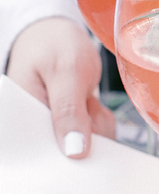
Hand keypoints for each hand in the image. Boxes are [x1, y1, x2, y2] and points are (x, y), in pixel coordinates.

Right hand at [6, 17, 115, 157]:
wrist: (59, 35)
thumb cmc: (53, 45)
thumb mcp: (65, 71)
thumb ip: (68, 110)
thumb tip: (75, 151)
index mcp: (20, 119)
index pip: (42, 154)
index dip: (67, 158)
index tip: (85, 147)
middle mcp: (35, 130)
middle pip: (68, 157)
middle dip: (89, 137)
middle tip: (87, 106)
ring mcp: (54, 131)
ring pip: (88, 148)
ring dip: (98, 125)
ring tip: (87, 100)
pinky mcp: (70, 129)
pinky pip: (95, 137)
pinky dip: (101, 121)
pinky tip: (92, 104)